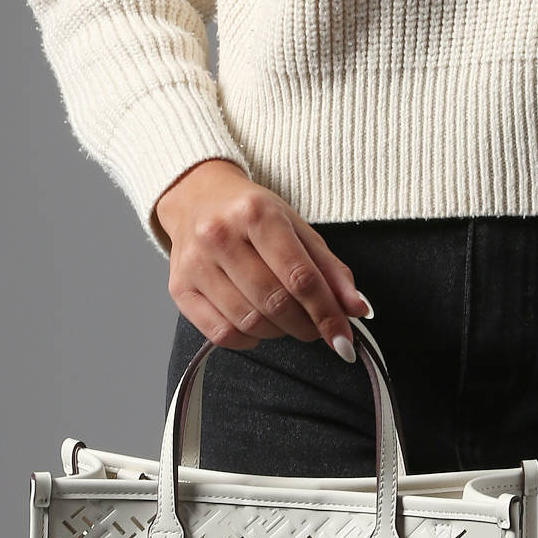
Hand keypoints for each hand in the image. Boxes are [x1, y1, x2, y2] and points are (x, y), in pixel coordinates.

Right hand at [153, 159, 371, 356]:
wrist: (197, 197)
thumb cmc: (253, 215)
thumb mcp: (298, 228)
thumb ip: (331, 270)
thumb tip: (358, 309)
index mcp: (256, 214)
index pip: (300, 277)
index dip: (328, 314)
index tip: (344, 340)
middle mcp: (220, 236)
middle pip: (275, 302)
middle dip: (306, 326)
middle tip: (318, 328)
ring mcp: (195, 263)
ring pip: (249, 322)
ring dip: (280, 333)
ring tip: (288, 321)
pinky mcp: (179, 288)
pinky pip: (220, 334)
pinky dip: (249, 340)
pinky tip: (259, 326)